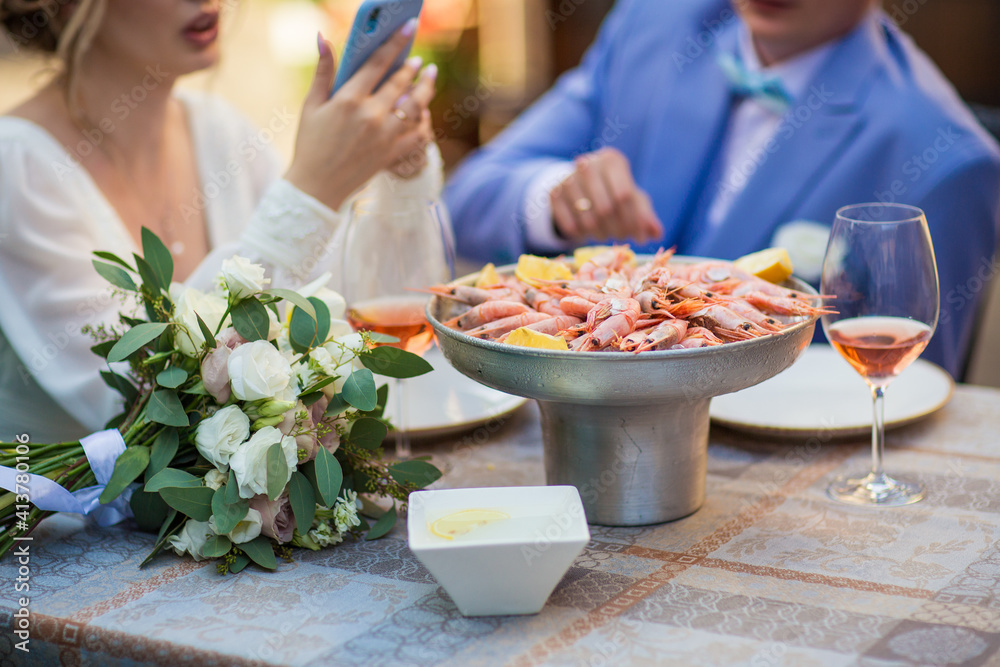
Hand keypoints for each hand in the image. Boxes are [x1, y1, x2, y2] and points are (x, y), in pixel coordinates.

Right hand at [284, 25, 435, 209]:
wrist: (317, 186)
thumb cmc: (310, 143)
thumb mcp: (311, 105)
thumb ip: (323, 71)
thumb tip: (323, 38)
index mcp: (349, 100)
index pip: (378, 63)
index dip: (396, 43)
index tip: (409, 28)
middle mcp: (371, 116)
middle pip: (401, 84)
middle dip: (413, 68)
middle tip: (420, 60)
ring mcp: (385, 136)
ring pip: (415, 107)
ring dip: (426, 90)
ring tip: (431, 78)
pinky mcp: (393, 154)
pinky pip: (419, 134)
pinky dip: (425, 121)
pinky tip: (425, 113)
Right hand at [549, 147, 662, 243]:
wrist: (580, 183)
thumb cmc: (614, 191)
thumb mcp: (633, 199)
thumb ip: (646, 215)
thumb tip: (656, 233)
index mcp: (612, 160)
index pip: (624, 195)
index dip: (633, 220)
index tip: (639, 236)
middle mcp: (588, 164)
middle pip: (607, 208)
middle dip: (618, 229)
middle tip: (622, 237)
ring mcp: (568, 178)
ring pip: (589, 219)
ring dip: (601, 234)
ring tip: (606, 234)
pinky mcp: (553, 194)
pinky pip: (570, 225)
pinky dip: (582, 235)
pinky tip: (588, 232)